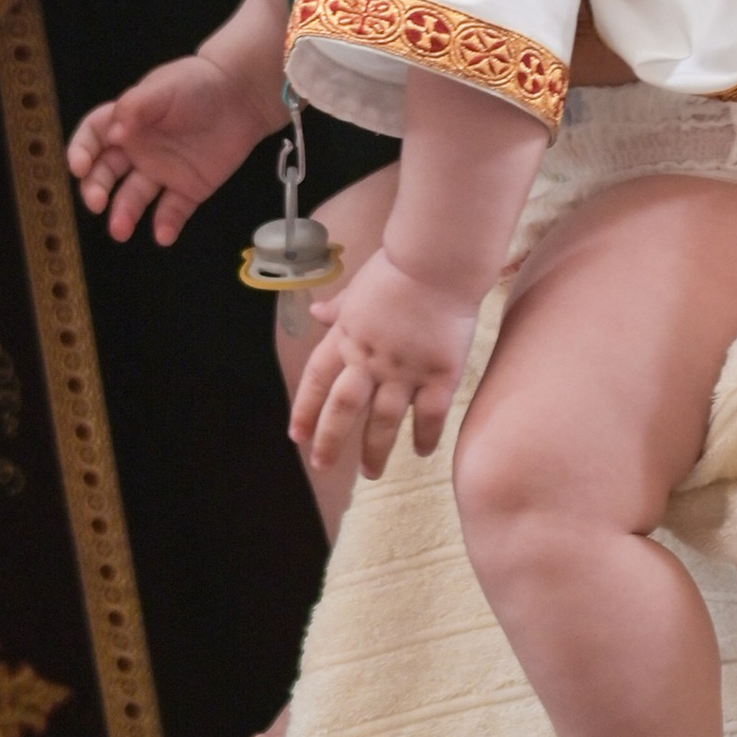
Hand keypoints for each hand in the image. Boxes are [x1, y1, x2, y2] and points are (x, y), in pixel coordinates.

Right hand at [68, 54, 278, 244]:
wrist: (242, 94)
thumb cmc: (198, 83)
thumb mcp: (163, 87)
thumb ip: (135, 107)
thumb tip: (113, 134)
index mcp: (125, 123)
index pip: (92, 139)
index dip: (81, 152)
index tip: (78, 167)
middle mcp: (137, 151)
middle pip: (105, 174)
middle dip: (95, 189)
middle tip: (96, 203)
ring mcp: (161, 172)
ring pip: (133, 198)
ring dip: (124, 214)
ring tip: (120, 230)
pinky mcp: (187, 189)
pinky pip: (172, 211)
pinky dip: (165, 224)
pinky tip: (163, 235)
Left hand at [290, 245, 479, 480]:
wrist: (437, 263)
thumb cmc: (397, 270)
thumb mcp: (357, 289)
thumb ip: (338, 309)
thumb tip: (316, 312)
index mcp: (346, 338)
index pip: (317, 381)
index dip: (305, 410)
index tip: (297, 436)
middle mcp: (370, 359)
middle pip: (343, 409)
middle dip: (330, 441)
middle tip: (322, 465)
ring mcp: (404, 370)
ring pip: (384, 421)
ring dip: (375, 451)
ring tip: (371, 473)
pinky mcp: (439, 374)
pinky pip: (430, 415)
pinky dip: (425, 436)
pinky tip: (422, 452)